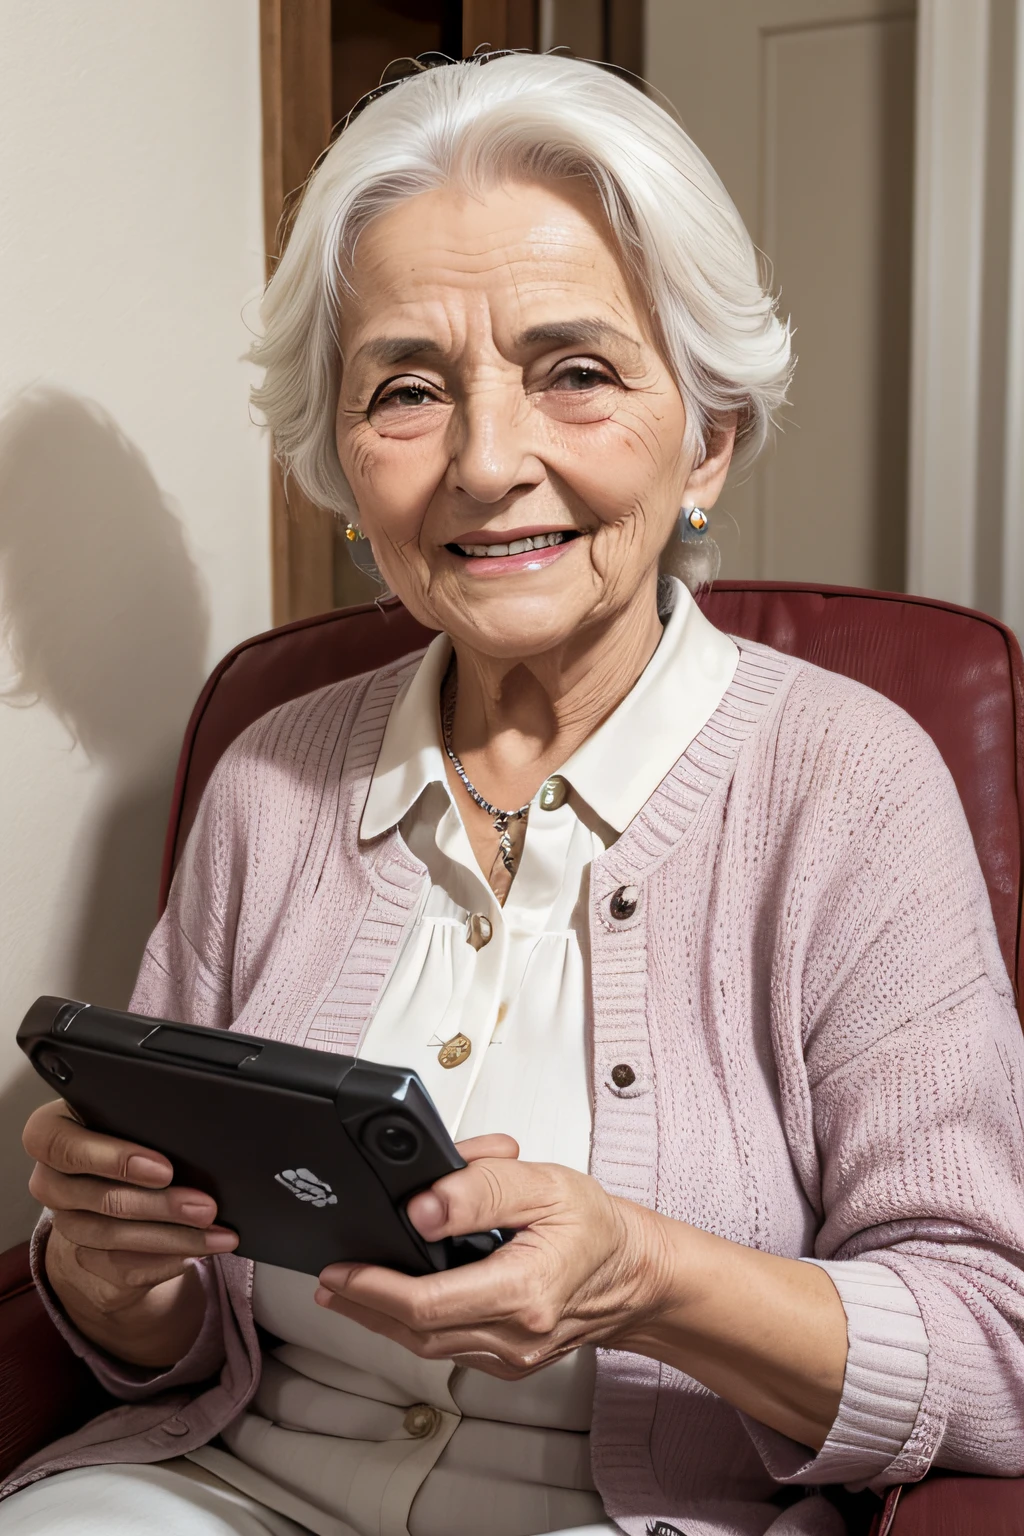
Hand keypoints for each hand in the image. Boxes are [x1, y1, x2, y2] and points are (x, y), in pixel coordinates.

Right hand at [23, 1098, 237, 1365]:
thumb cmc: (129, 1133)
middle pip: (99, 1198)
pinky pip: (121, 1266)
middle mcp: (50, 1181)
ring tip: (213, 1231)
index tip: (165, 1170)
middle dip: (160, 1205)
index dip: (112, 1159)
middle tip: (205, 1206)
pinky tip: (197, 1250)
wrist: (116, 1179)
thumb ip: (144, 1120)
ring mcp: (64, 1222)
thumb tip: (192, 1134)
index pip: (60, 1144)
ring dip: (171, 1237)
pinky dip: (165, 1259)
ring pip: (112, 1237)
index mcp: (51, 1132)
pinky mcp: (83, 1258)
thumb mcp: (131, 1118)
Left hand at [315, 1134, 847, 1447]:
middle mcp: (514, 1335)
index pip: (428, 1302)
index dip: (374, 1289)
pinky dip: (413, 1326)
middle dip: (363, 1306)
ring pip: (428, 1346)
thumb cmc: (595, 1225)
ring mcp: (510, 1355)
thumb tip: (423, 1205)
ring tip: (344, 1292)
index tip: (340, 1269)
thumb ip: (482, 1187)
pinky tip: (393, 1303)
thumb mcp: (544, 1183)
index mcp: (524, 1291)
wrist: (635, 1273)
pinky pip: (448, 1347)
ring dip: (380, 1319)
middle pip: (417, 1332)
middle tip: (327, 1280)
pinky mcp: (507, 1360)